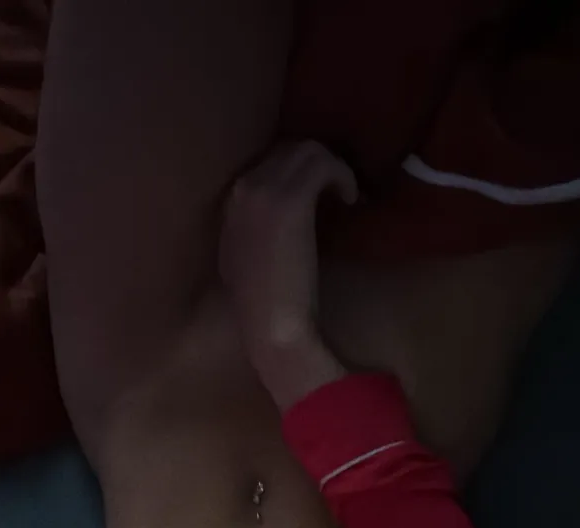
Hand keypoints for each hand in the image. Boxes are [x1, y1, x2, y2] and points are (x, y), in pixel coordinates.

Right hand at [219, 140, 357, 409]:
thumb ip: (252, 230)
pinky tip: (351, 200)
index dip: (296, 173)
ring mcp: (265, 191)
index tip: (317, 192)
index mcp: (228, 204)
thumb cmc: (263, 307)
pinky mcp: (292, 201)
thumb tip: (278, 218)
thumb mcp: (244, 261)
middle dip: (316, 165)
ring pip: (307, 150)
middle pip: (286, 149)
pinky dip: (343, 176)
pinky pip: (323, 164)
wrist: (271, 326)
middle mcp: (243, 189)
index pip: (265, 164)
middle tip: (336, 190)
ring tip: (346, 196)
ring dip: (332, 167)